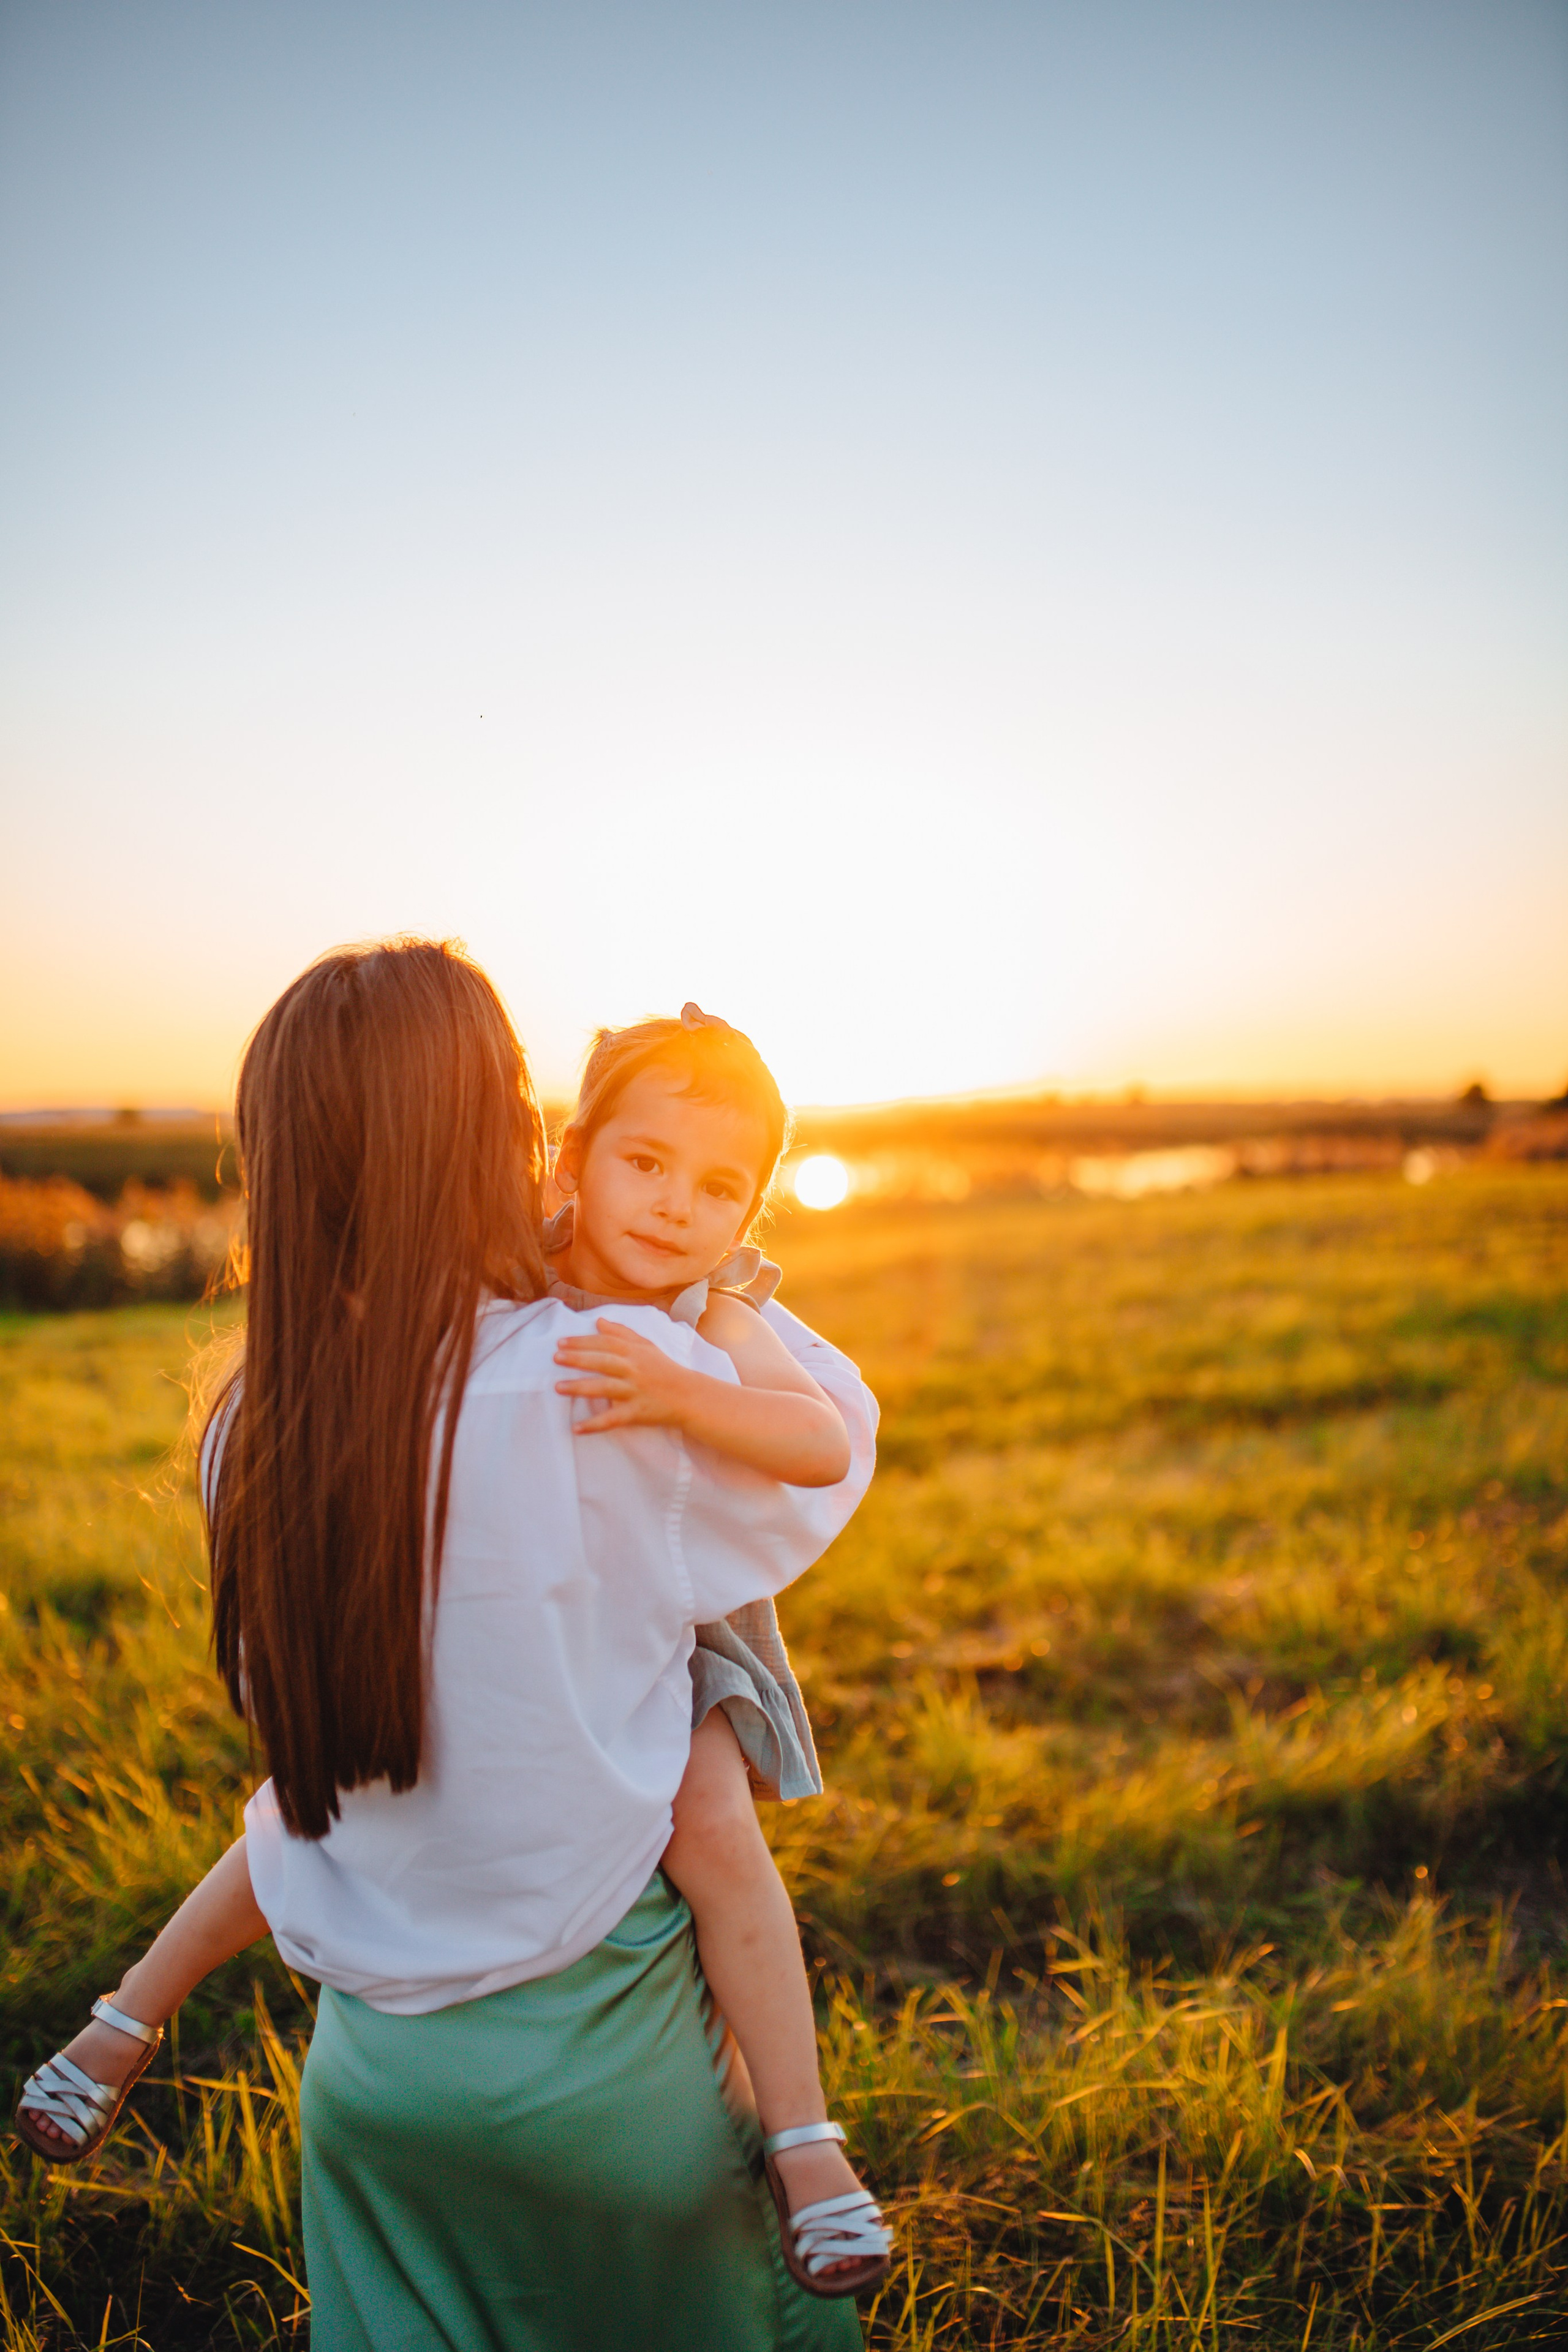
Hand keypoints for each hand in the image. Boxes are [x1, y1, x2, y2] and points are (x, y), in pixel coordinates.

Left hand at [553, 1318, 696, 1435]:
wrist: (689, 1397)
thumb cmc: (665, 1369)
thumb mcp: (647, 1346)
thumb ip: (622, 1333)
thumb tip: (599, 1321)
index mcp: (635, 1352)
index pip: (606, 1343)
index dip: (583, 1341)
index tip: (561, 1342)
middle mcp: (634, 1370)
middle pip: (603, 1361)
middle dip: (578, 1358)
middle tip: (556, 1358)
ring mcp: (634, 1392)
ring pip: (604, 1388)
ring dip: (580, 1387)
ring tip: (558, 1387)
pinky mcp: (636, 1413)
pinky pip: (612, 1419)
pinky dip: (594, 1424)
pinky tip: (576, 1428)